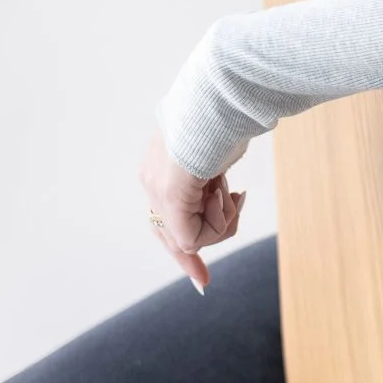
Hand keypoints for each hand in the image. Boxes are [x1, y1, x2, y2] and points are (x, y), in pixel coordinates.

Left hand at [139, 126, 246, 292]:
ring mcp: (158, 190)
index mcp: (161, 168)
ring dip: (221, 221)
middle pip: (173, 236)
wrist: (221, 101)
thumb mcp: (218, 157)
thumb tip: (220, 196)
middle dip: (195, 254)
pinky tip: (224, 192)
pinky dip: (218, 222)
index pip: (166, 219)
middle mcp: (153, 181)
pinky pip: (194, 237)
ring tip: (229, 190)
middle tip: (204, 281)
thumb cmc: (225, 119)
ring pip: (190, 238)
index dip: (184, 250)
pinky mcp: (170, 197)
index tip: (201, 281)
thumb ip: (213, 182)